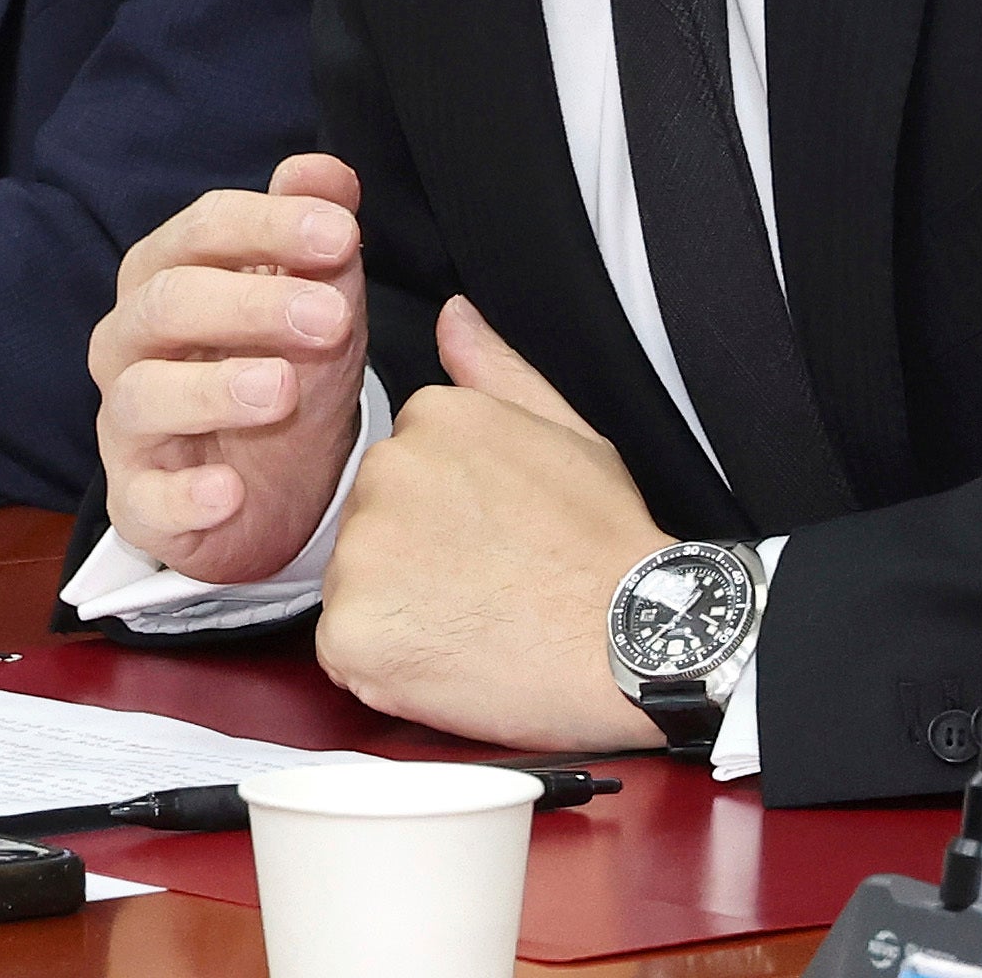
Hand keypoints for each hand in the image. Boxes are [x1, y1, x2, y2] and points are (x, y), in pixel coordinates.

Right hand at [86, 153, 369, 581]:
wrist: (273, 489)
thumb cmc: (281, 371)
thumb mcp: (313, 298)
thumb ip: (312, 232)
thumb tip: (324, 170)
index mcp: (166, 277)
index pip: (201, 231)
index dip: (268, 225)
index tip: (342, 234)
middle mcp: (132, 344)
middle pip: (167, 304)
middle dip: (250, 303)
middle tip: (332, 319)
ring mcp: (129, 425)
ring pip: (144, 395)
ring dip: (213, 389)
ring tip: (282, 390)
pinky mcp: (139, 503)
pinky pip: (145, 500)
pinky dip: (184, 497)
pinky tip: (231, 491)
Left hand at [312, 298, 667, 751]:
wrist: (635, 645)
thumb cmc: (606, 549)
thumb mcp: (569, 436)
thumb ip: (496, 372)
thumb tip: (454, 314)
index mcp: (429, 419)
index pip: (401, 471)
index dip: (446, 519)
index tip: (494, 541)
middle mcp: (383, 473)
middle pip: (371, 524)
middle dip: (413, 560)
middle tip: (488, 587)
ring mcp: (361, 552)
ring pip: (353, 586)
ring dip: (397, 612)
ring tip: (476, 626)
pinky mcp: (350, 629)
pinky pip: (346, 651)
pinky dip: (385, 666)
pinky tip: (448, 662)